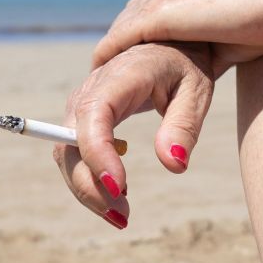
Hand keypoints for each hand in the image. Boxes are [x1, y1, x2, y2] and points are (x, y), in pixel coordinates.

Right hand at [56, 42, 214, 228]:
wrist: (164, 45)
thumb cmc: (184, 65)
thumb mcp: (196, 91)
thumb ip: (183, 126)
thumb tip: (174, 165)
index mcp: (117, 79)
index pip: (92, 118)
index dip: (97, 155)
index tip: (119, 189)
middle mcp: (88, 93)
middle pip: (70, 145)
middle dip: (90, 186)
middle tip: (124, 217)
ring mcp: (80, 107)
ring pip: (66, 156)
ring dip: (87, 190)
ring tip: (122, 216)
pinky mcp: (82, 122)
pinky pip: (74, 155)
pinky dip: (89, 181)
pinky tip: (117, 197)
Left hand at [92, 0, 262, 70]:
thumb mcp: (230, 33)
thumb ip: (210, 45)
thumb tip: (207, 65)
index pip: (144, 17)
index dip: (129, 43)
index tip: (119, 67)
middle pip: (125, 22)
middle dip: (112, 51)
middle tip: (98, 79)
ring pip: (121, 30)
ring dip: (108, 57)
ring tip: (94, 83)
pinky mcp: (161, 12)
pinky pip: (124, 35)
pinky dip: (110, 54)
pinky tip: (102, 72)